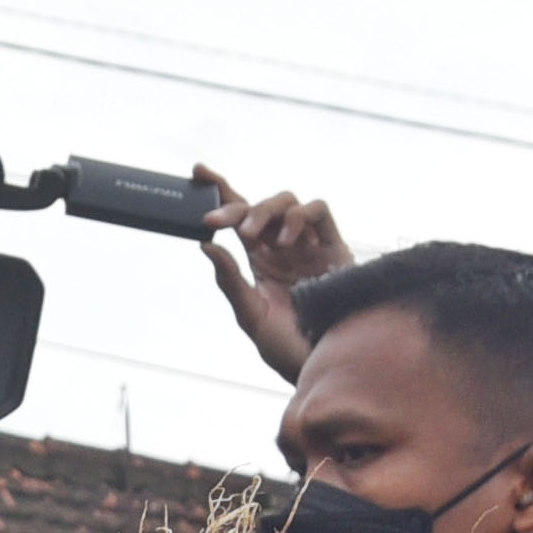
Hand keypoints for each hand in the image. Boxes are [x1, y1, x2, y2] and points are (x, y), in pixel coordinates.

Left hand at [195, 174, 351, 381]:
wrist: (324, 360)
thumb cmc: (286, 345)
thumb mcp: (251, 315)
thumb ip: (230, 281)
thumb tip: (206, 245)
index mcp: (258, 259)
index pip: (237, 216)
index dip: (220, 191)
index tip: (198, 172)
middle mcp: (282, 246)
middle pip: (260, 206)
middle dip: (239, 209)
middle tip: (224, 225)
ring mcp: (308, 243)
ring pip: (288, 202)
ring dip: (268, 212)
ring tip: (261, 238)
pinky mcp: (334, 245)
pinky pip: (318, 211)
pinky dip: (301, 217)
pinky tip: (290, 240)